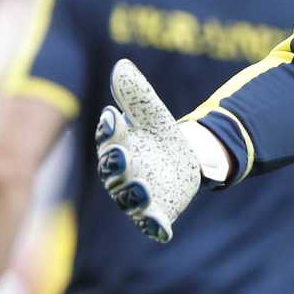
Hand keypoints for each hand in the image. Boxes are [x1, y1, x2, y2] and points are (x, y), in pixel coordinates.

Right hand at [95, 59, 200, 242]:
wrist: (185, 158)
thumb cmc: (159, 135)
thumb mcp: (152, 112)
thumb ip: (136, 93)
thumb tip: (122, 65)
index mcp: (116, 149)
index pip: (108, 140)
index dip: (109, 130)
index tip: (115, 116)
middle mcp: (121, 176)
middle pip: (113, 173)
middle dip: (116, 165)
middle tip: (122, 154)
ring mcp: (138, 196)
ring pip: (130, 199)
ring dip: (135, 195)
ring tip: (143, 187)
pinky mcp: (158, 213)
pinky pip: (153, 223)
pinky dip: (156, 226)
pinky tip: (163, 228)